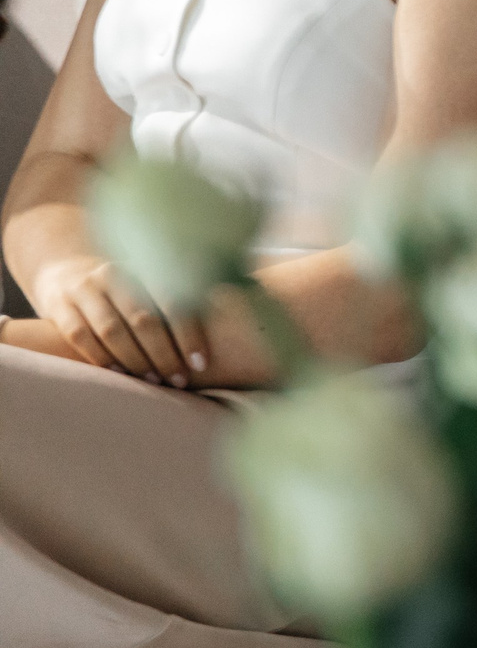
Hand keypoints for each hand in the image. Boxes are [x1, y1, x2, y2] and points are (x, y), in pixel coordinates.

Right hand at [28, 251, 209, 386]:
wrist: (67, 274)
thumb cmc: (128, 290)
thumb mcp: (152, 284)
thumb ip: (188, 295)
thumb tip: (247, 301)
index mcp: (144, 265)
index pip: (174, 299)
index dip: (189, 333)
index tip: (201, 363)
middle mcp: (114, 274)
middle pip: (144, 319)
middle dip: (165, 354)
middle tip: (180, 380)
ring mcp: (83, 289)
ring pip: (113, 330)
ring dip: (137, 360)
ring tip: (156, 382)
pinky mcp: (59, 306)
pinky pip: (81, 336)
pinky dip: (102, 358)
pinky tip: (120, 375)